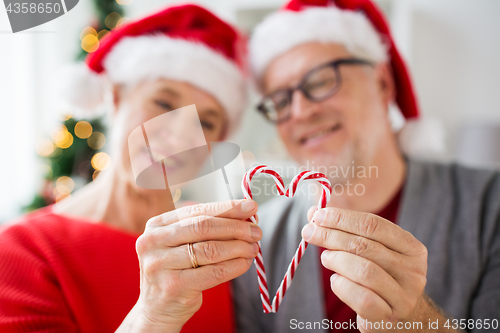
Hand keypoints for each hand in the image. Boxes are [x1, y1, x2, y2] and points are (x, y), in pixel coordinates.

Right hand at [117, 200, 260, 332]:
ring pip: (210, 250)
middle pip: (204, 227)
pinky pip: (214, 272)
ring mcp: (161, 264)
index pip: (197, 210)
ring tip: (253, 248)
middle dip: (235, 227)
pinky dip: (235, 266)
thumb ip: (206, 228)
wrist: (156, 308)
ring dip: (238, 247)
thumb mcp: (181, 244)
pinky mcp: (174, 286)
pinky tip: (245, 263)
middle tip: (256, 231)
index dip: (227, 207)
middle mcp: (153, 242)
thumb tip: (245, 214)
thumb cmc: (175, 270)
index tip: (251, 206)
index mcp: (156, 225)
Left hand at [302, 207, 428, 331]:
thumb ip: (345, 229)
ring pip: (364, 271)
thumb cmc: (379, 275)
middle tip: (309, 232)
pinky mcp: (388, 317)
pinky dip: (341, 285)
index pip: (373, 224)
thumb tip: (313, 212)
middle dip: (331, 236)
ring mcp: (403, 296)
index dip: (342, 218)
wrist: (398, 315)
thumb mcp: (370, 250)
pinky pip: (361, 297)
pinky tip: (336, 280)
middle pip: (365, 246)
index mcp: (412, 247)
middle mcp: (413, 271)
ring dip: (336, 260)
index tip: (317, 215)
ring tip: (325, 258)